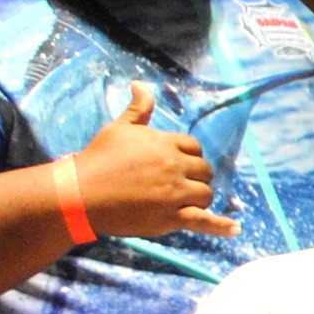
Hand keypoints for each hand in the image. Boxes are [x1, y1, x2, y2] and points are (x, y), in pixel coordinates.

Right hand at [69, 84, 235, 242]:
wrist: (79, 193)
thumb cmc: (98, 159)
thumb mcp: (119, 128)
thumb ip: (139, 108)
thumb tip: (141, 84)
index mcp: (165, 143)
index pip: (195, 148)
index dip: (188, 157)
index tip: (175, 165)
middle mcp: (174, 166)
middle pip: (204, 171)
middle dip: (195, 177)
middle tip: (177, 184)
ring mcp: (174, 193)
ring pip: (206, 194)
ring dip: (199, 198)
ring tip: (183, 202)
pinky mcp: (170, 217)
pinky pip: (204, 221)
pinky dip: (221, 226)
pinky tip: (235, 229)